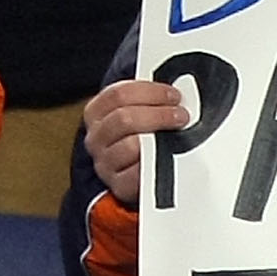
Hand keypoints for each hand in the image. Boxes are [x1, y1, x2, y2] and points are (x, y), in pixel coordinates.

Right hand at [85, 77, 190, 206]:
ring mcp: (105, 163)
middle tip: (181, 115)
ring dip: (158, 138)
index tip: (173, 95)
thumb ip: (148, 99)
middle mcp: (96, 138)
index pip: (117, 94)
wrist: (135, 174)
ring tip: (177, 134)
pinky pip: (136, 173)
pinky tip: (166, 156)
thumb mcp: (136, 112)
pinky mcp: (118, 185)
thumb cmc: (138, 136)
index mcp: (96, 113)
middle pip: (123, 118)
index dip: (150, 92)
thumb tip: (175, 90)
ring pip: (130, 145)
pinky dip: (153, 163)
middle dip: (158, 114)